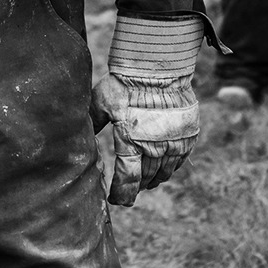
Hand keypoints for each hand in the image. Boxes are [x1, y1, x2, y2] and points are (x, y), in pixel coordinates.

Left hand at [92, 14, 203, 205]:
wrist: (158, 67)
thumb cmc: (125, 84)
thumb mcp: (101, 103)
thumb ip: (93, 123)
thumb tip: (79, 138)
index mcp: (131, 142)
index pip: (128, 180)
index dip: (122, 194)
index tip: (116, 200)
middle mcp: (155, 147)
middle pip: (146, 179)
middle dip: (136, 187)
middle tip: (130, 189)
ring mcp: (174, 142)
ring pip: (164, 172)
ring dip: (153, 179)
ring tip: (146, 181)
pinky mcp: (188, 135)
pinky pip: (180, 160)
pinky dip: (170, 167)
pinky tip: (163, 165)